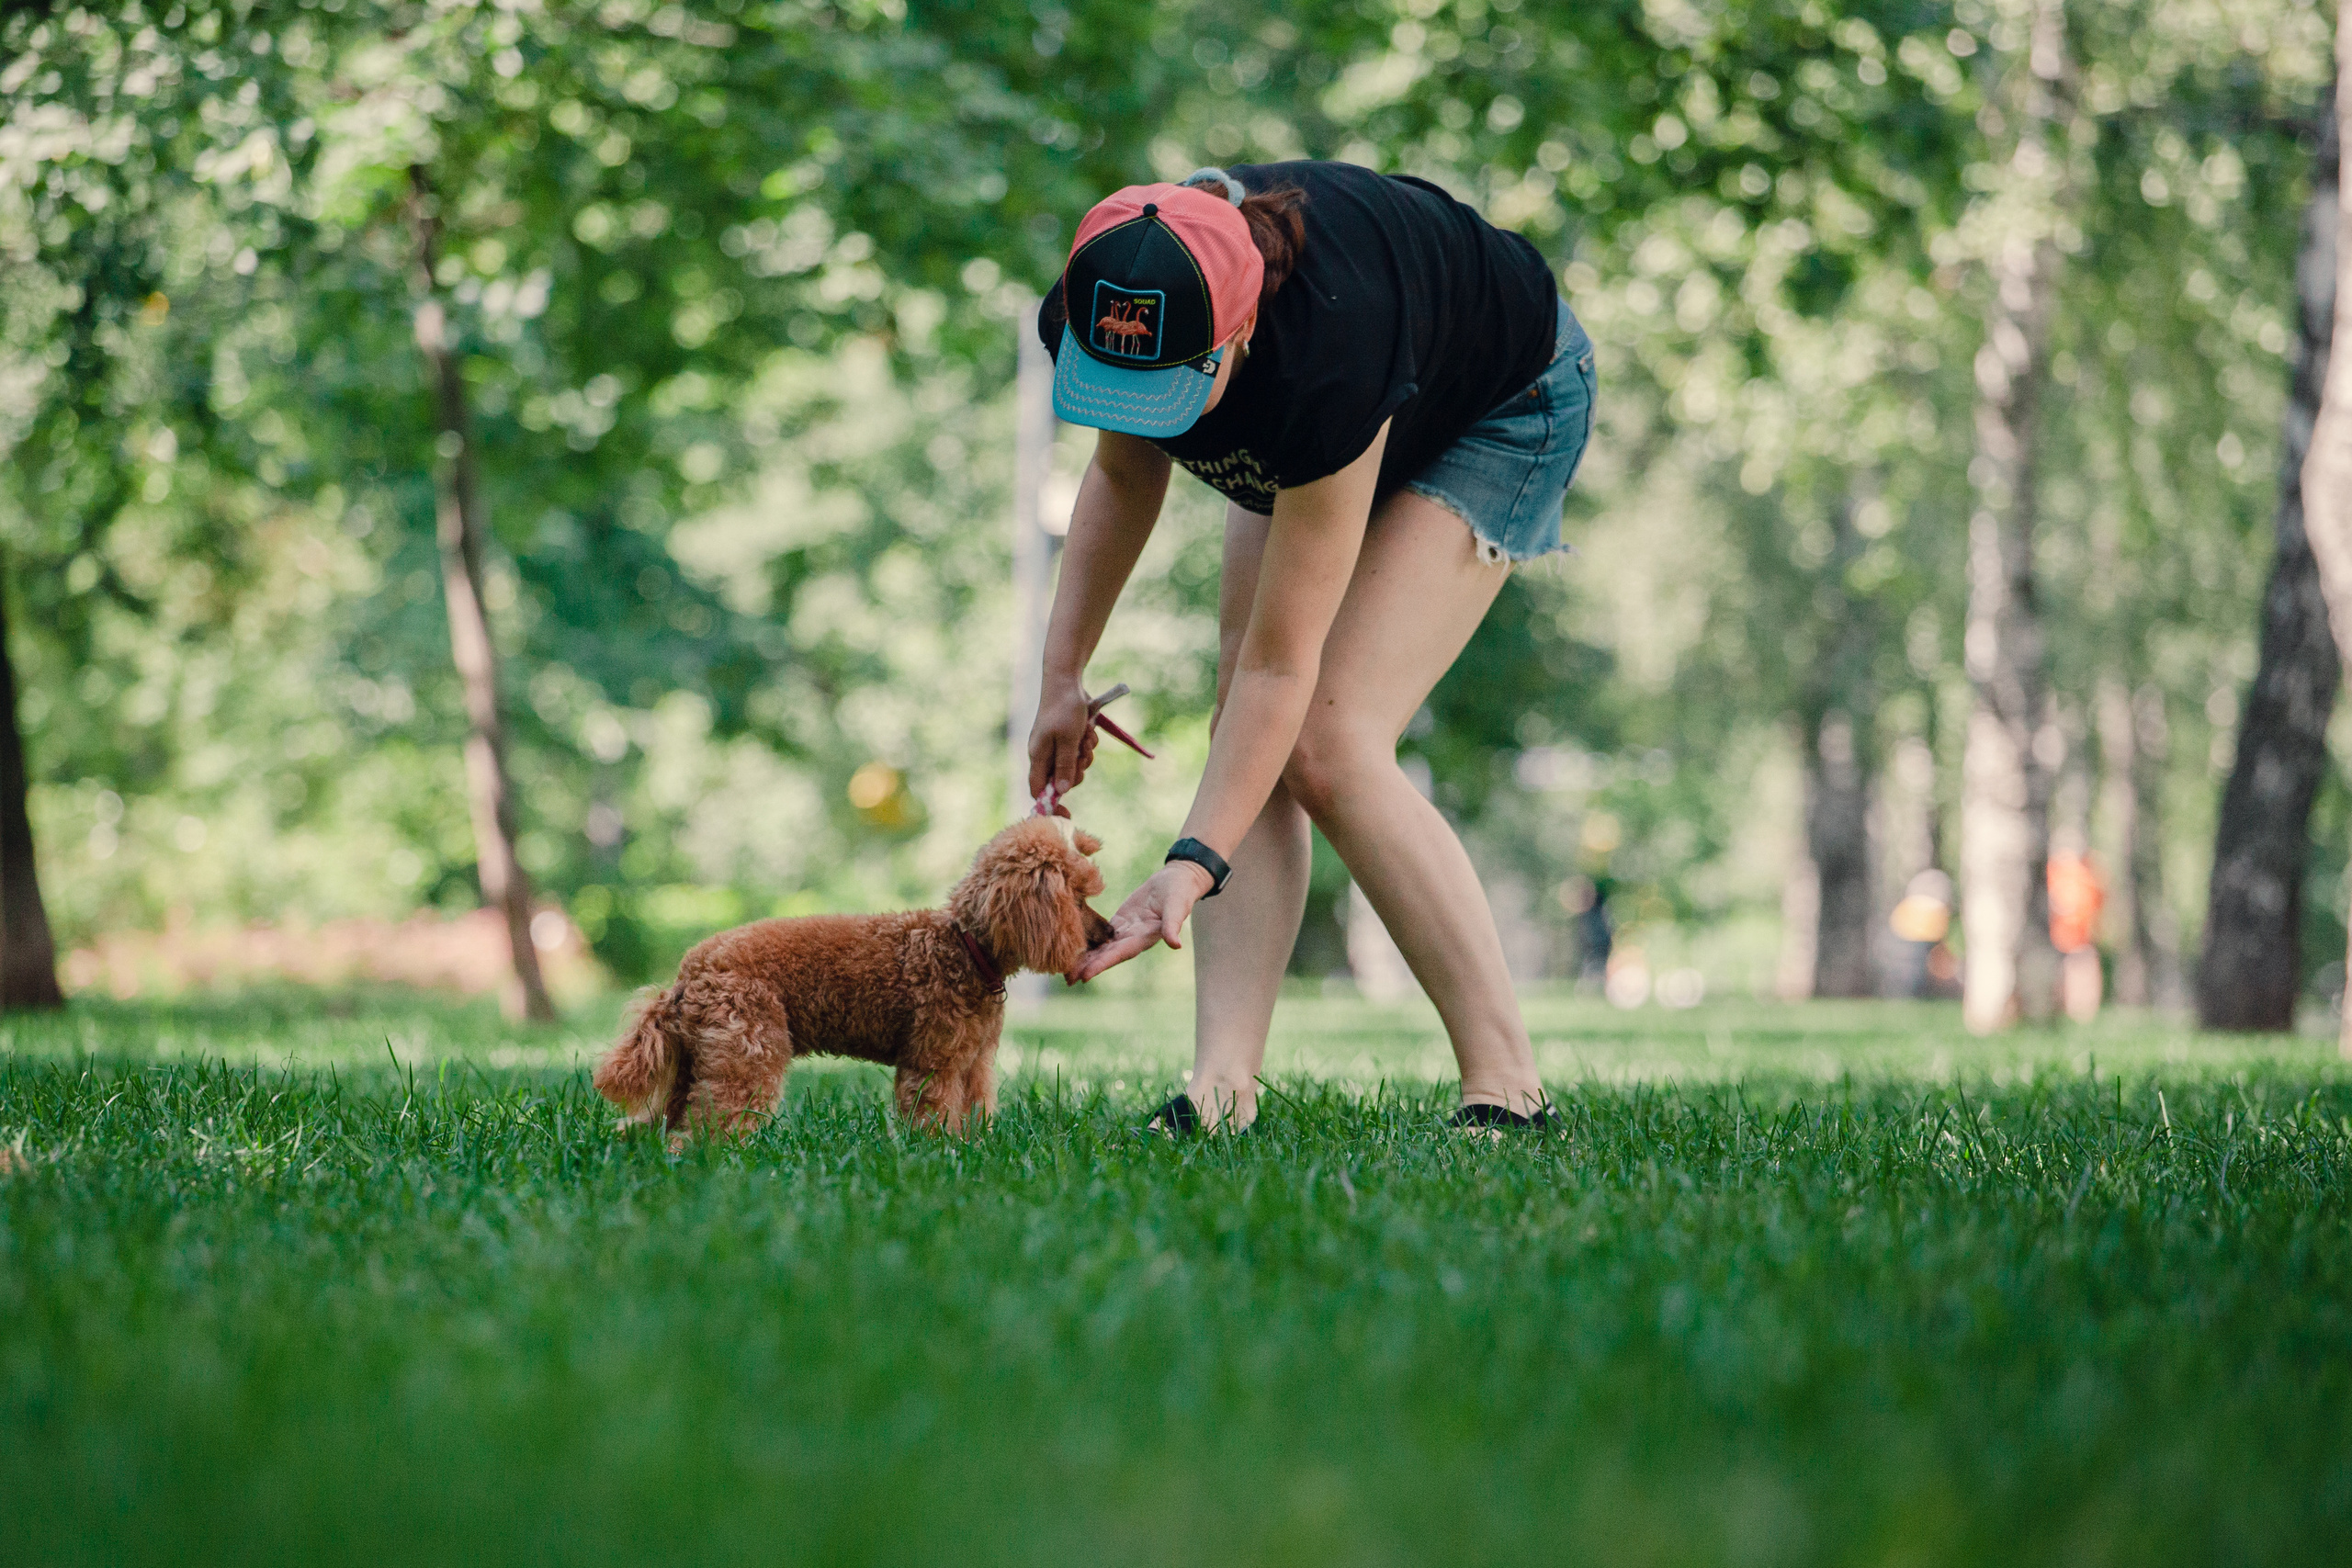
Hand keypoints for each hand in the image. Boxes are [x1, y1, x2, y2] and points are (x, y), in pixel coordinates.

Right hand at [1027, 675, 1098, 813]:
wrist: (1067, 681)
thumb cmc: (1065, 709)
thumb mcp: (1068, 740)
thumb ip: (1065, 766)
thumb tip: (1062, 790)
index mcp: (1038, 756)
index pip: (1038, 790)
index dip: (1051, 803)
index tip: (1068, 812)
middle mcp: (1045, 753)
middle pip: (1061, 779)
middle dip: (1077, 770)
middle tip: (1083, 755)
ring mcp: (1056, 745)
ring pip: (1074, 764)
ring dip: (1085, 753)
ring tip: (1085, 735)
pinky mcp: (1067, 737)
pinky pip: (1080, 750)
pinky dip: (1087, 742)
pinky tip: (1088, 729)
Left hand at [1067, 861, 1214, 982]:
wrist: (1177, 881)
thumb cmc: (1179, 893)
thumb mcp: (1177, 907)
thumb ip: (1173, 925)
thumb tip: (1176, 945)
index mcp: (1144, 938)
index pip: (1119, 954)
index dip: (1102, 965)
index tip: (1084, 976)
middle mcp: (1133, 939)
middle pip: (1106, 956)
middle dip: (1087, 967)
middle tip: (1066, 979)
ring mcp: (1125, 932)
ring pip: (1101, 948)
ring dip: (1084, 959)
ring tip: (1063, 970)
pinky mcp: (1120, 922)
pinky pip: (1100, 935)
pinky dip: (1087, 942)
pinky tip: (1071, 946)